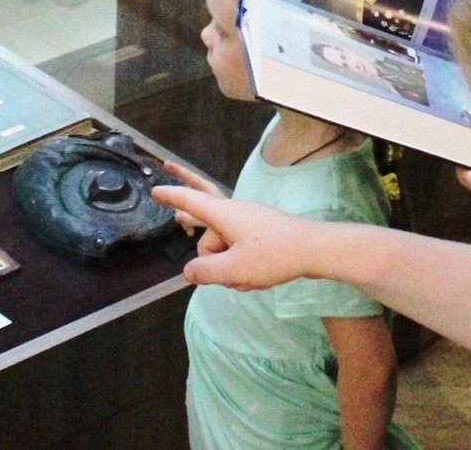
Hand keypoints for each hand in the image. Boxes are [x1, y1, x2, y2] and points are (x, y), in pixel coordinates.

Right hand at [152, 166, 326, 290]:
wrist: (315, 249)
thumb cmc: (273, 255)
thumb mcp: (233, 270)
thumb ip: (205, 272)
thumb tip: (188, 271)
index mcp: (223, 215)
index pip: (190, 201)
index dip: (171, 196)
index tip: (155, 190)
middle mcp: (234, 213)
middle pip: (208, 234)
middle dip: (209, 253)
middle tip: (208, 256)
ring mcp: (250, 222)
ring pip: (226, 248)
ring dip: (231, 268)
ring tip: (249, 281)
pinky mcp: (262, 233)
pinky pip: (241, 251)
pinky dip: (244, 267)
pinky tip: (258, 281)